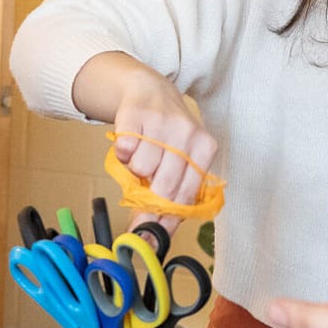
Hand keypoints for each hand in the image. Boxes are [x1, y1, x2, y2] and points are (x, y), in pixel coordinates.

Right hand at [109, 67, 218, 234]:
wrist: (149, 89)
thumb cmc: (168, 133)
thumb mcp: (182, 157)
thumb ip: (174, 194)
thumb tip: (155, 238)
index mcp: (205, 148)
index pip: (187, 195)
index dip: (166, 220)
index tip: (151, 237)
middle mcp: (187, 133)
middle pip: (164, 187)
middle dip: (148, 203)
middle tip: (138, 205)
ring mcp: (161, 121)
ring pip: (141, 169)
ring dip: (135, 171)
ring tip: (141, 156)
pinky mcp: (135, 113)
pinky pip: (123, 150)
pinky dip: (122, 153)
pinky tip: (131, 142)